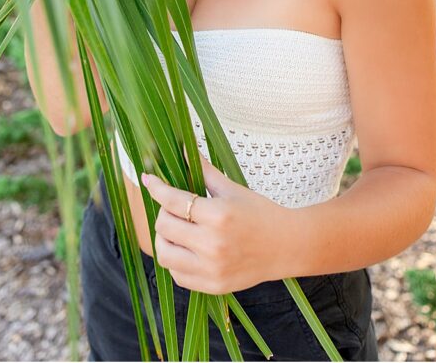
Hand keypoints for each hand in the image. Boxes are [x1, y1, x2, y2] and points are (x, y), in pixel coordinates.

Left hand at [141, 155, 292, 294]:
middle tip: (175, 207)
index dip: (158, 188)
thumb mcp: (234, 190)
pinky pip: (177, 274)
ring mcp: (211, 268)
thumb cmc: (261, 213)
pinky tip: (187, 249)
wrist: (286, 246)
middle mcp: (212, 244)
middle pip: (165, 226)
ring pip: (165, 253)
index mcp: (218, 215)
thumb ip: (206, 172)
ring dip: (164, 238)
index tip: (149, 179)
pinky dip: (176, 260)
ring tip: (176, 230)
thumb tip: (185, 150)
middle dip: (164, 212)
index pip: (174, 201)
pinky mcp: (211, 285)